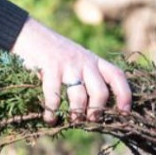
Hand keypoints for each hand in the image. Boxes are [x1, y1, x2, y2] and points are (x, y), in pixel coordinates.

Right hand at [9, 19, 130, 122]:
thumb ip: (89, 76)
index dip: (125, 95)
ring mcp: (68, 65)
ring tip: (73, 120)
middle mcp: (85, 62)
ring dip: (77, 113)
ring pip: (79, 96)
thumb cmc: (56, 53)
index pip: (117, 76)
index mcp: (95, 61)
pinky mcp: (50, 68)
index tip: (125, 112)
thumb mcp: (79, 59)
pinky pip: (54, 96)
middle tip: (91, 120)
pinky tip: (50, 118)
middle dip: (97, 110)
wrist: (30, 34)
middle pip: (100, 91)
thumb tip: (97, 109)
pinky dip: (52, 111)